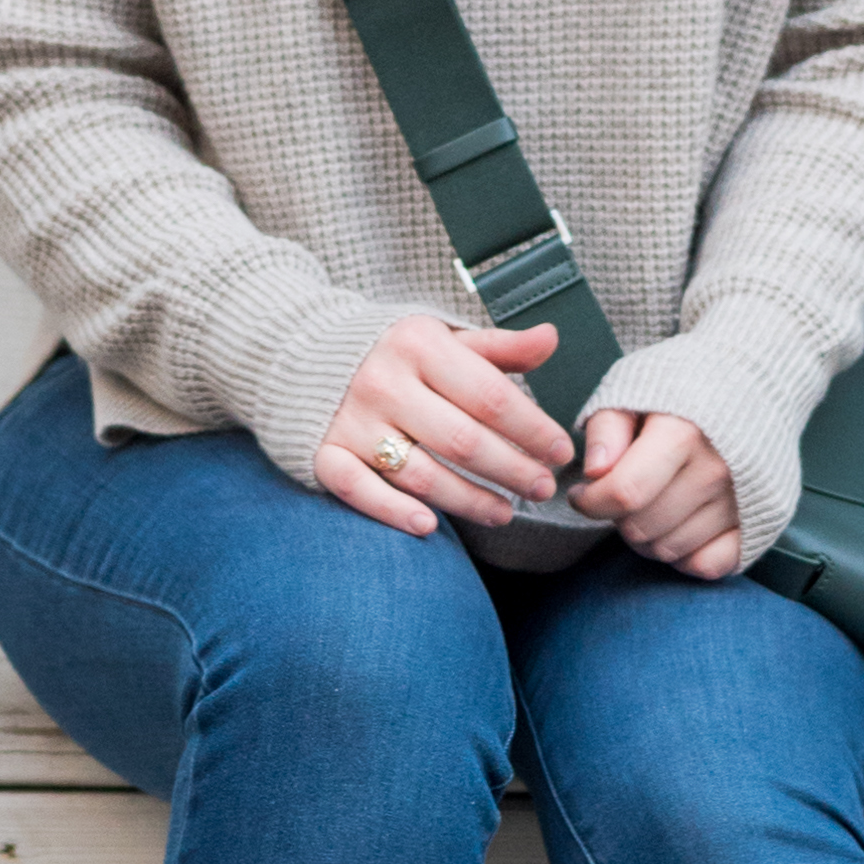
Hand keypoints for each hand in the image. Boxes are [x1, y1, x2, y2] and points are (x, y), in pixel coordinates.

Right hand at [317, 313, 573, 537]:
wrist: (302, 352)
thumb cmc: (394, 352)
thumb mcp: (443, 338)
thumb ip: (498, 346)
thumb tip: (551, 338)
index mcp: (419, 346)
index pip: (491, 396)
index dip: (533, 430)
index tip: (561, 452)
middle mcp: (383, 382)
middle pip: (463, 441)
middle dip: (512, 470)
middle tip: (543, 489)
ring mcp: (351, 421)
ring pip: (422, 474)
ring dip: (470, 500)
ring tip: (507, 512)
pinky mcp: (323, 453)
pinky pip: (360, 490)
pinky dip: (394, 511)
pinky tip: (431, 526)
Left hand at [575, 401, 743, 578]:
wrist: (755, 387)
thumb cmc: (682, 389)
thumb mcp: (636, 388)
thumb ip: (607, 429)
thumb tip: (594, 471)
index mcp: (685, 432)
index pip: (625, 492)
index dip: (590, 501)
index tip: (582, 492)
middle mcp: (717, 470)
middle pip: (642, 527)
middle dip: (617, 517)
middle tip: (621, 493)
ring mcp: (741, 501)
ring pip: (669, 550)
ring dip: (646, 536)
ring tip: (649, 504)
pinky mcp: (759, 522)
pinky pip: (708, 565)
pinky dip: (685, 556)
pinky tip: (678, 526)